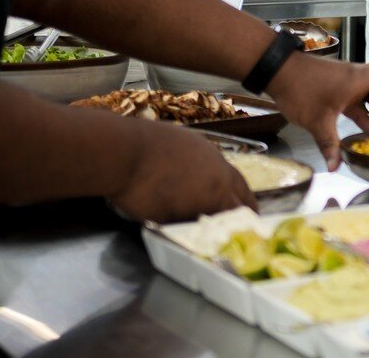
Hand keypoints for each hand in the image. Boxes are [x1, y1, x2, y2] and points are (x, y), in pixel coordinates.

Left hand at [108, 122, 255, 221]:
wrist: (123, 151)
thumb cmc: (142, 192)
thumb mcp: (165, 219)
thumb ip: (187, 222)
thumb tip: (194, 225)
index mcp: (218, 192)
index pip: (242, 212)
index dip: (244, 223)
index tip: (245, 231)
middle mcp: (221, 168)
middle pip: (242, 187)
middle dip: (245, 201)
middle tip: (246, 213)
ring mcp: (208, 149)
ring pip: (226, 169)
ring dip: (227, 183)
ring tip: (218, 193)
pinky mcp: (193, 137)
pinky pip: (209, 157)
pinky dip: (208, 168)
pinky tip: (193, 173)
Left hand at [266, 52, 368, 170]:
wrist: (277, 72)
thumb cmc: (300, 88)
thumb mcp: (317, 120)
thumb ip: (329, 144)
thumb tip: (335, 167)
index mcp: (359, 79)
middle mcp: (357, 78)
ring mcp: (347, 84)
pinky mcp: (337, 90)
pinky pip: (359, 102)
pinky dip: (367, 115)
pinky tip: (368, 132)